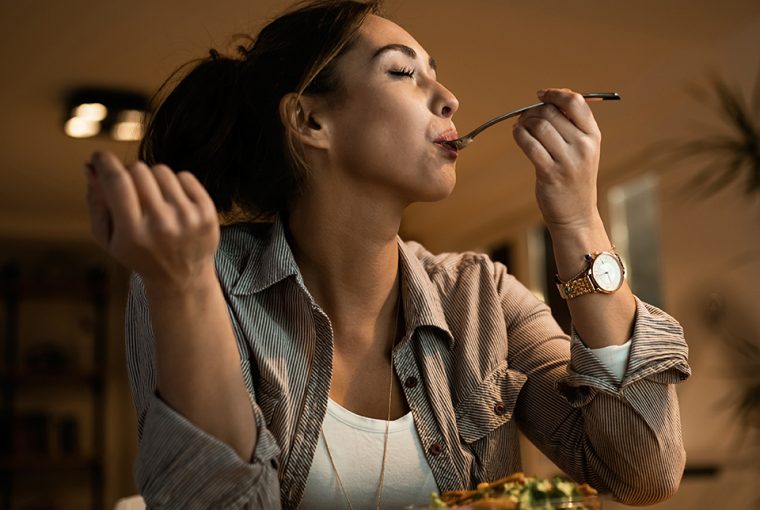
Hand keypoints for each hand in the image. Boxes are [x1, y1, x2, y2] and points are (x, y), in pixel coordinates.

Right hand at [84, 151, 219, 290]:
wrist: (182, 278)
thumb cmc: (139, 254)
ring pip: (161, 170)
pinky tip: (172, 203)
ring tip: (154, 200)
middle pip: (138, 170)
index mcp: (133, 233)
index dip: (104, 162)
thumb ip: (96, 203)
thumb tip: (92, 168)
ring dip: (153, 179)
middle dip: (129, 174)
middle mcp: (162, 224)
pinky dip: (175, 184)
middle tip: (131, 190)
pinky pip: (185, 176)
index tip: (99, 157)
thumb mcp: (108, 238)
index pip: (117, 182)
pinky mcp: (207, 212)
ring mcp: (188, 218)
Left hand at [512, 88, 601, 231]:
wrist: (576, 214)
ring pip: (538, 126)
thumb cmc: (574, 178)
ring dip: (523, 122)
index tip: (541, 95)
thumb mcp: (583, 149)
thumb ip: (571, 125)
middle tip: (524, 117)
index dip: (555, 94)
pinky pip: (529, 144)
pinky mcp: (550, 173)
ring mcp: (567, 160)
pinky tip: (517, 134)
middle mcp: (583, 146)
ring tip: (520, 127)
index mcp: (593, 135)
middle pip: (551, 112)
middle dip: (533, 111)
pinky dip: (518, 135)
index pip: (576, 102)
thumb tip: (547, 100)